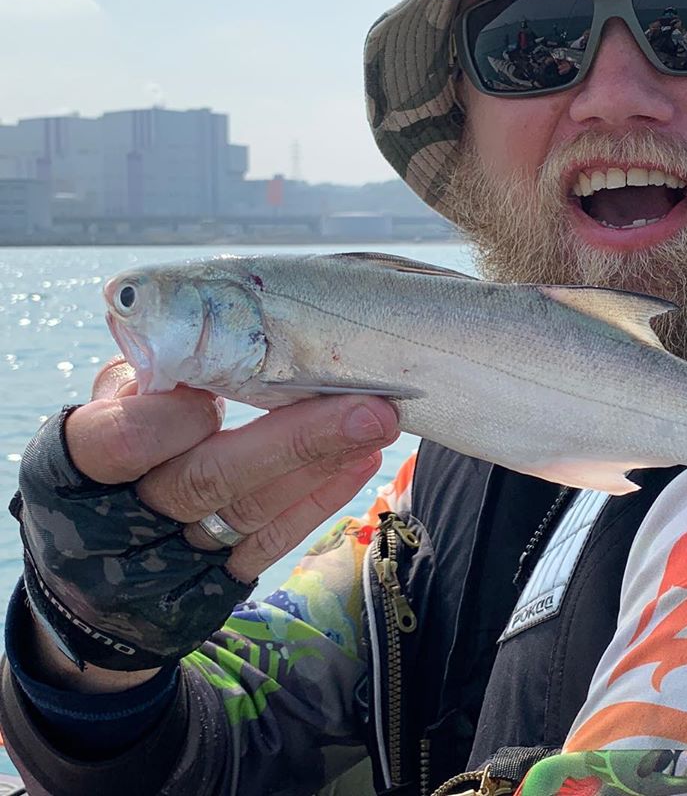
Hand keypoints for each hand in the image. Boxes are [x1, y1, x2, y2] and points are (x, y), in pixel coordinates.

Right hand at [17, 357, 397, 690]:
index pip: (125, 440)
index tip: (218, 390)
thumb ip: (144, 380)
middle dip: (295, 439)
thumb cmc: (109, 464)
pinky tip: (361, 462)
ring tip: (378, 422)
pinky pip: (270, 542)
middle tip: (368, 406)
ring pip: (250, 511)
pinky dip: (318, 500)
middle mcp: (124, 519)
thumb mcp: (103, 417)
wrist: (93, 577)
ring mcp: (171, 560)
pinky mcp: (212, 585)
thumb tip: (203, 332)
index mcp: (77, 467)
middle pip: (209, 478)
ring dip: (322, 462)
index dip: (175, 417)